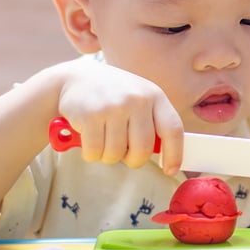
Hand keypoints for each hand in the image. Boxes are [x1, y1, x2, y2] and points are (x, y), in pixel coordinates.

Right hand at [56, 59, 183, 172]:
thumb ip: (152, 122)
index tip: (170, 170)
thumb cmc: (113, 95)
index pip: (173, 129)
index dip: (174, 154)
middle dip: (132, 160)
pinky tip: (88, 139)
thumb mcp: (139, 99)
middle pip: (142, 150)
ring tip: (103, 140)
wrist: (75, 79)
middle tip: (123, 153)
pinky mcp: (90, 115)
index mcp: (154, 96)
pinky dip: (90, 154)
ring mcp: (113, 106)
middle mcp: (136, 99)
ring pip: (116, 154)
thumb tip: (167, 156)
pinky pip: (95, 152)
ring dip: (108, 156)